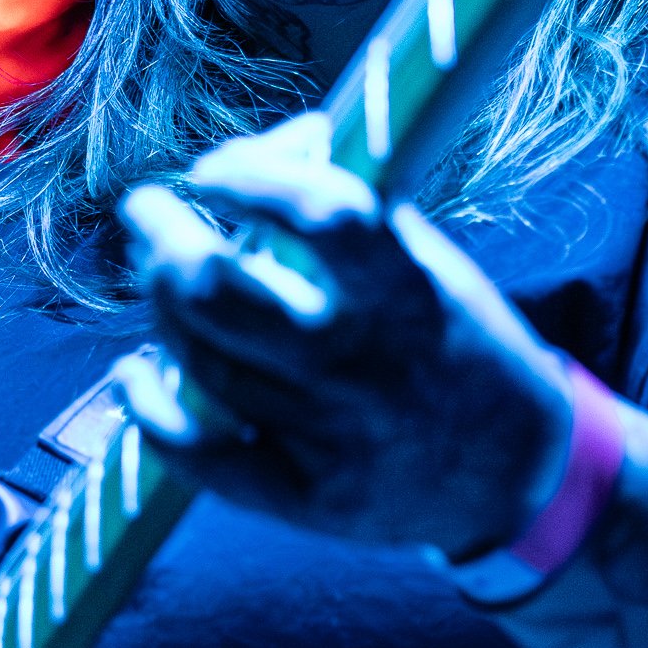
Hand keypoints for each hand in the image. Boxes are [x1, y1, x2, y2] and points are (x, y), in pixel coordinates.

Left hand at [117, 114, 573, 559]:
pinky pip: (199, 454)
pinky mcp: (305, 498)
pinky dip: (150, 408)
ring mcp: (331, 439)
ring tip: (157, 275)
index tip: (213, 169)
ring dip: (160, 306)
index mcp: (407, 293)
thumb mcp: (424, 261)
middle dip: (162, 236)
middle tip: (145, 209)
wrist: (514, 472)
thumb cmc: (454, 342)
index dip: (251, 179)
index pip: (322, 216)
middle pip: (218, 289)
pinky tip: (134, 373)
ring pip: (199, 359)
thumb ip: (346, 200)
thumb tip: (263, 148)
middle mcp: (365, 367)